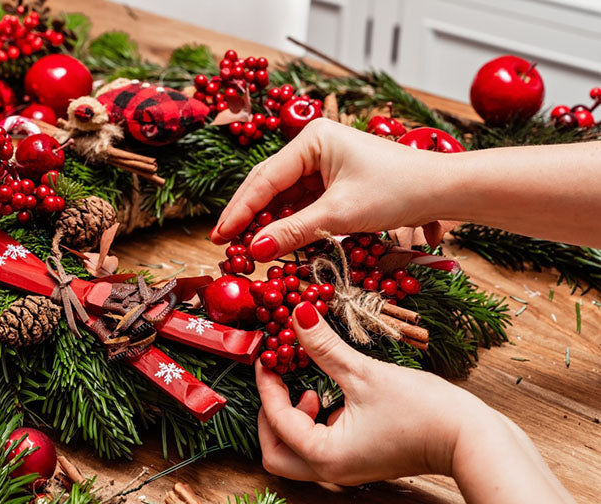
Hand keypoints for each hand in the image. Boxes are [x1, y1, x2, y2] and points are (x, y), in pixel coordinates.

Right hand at [211, 119, 446, 260]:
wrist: (443, 190)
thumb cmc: (396, 191)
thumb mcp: (340, 215)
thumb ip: (294, 232)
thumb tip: (254, 251)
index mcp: (313, 139)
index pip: (265, 178)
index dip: (240, 210)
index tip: (220, 236)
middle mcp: (315, 145)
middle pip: (269, 184)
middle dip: (249, 215)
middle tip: (224, 243)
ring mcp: (325, 162)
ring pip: (285, 196)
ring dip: (269, 222)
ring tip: (247, 248)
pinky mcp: (335, 180)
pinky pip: (303, 202)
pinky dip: (290, 223)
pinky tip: (276, 242)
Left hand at [257, 302, 573, 502]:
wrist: (472, 439)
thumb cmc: (422, 410)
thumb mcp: (364, 373)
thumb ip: (324, 345)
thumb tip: (297, 313)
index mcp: (325, 455)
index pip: (277, 420)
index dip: (267, 384)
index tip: (266, 356)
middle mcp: (331, 470)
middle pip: (276, 453)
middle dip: (270, 416)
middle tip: (278, 382)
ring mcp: (347, 469)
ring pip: (297, 453)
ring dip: (292, 420)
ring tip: (309, 387)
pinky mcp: (361, 461)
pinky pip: (322, 447)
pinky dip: (314, 423)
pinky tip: (333, 396)